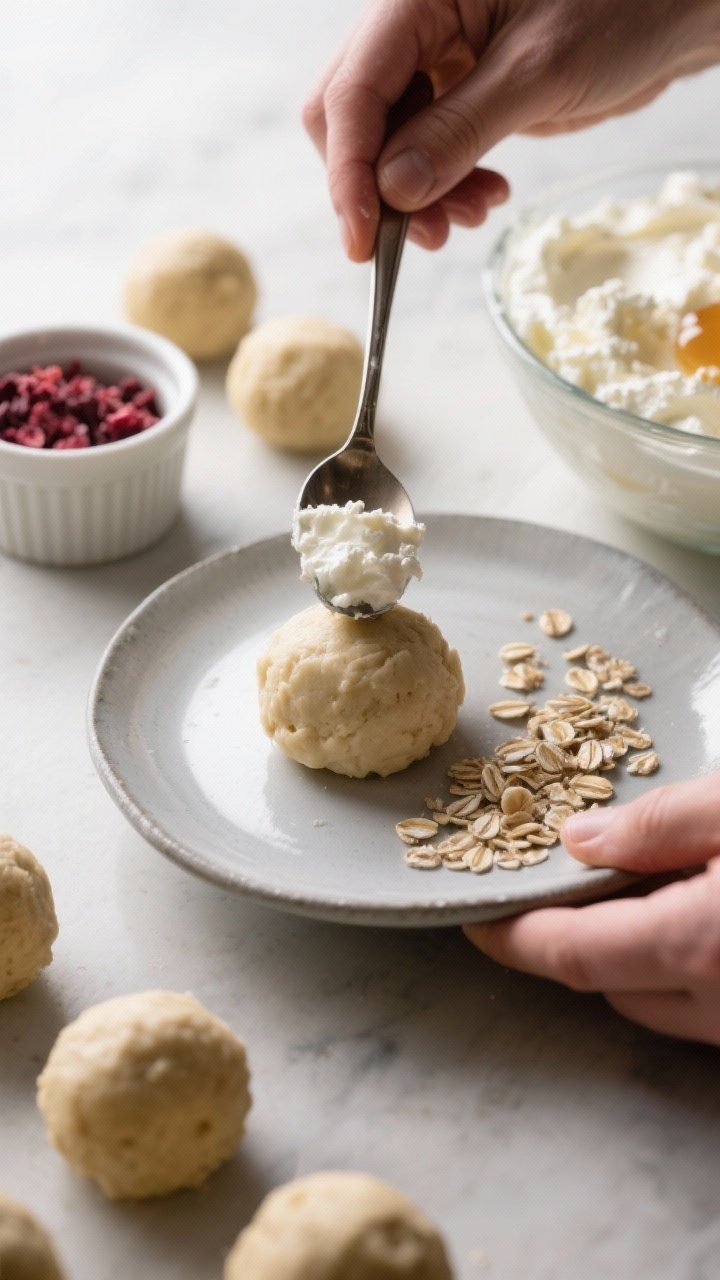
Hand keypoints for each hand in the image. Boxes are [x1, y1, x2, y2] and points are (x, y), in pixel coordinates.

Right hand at [303, 0, 719, 259]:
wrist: (670, 13)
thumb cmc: (620, 8)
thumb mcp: (538, 72)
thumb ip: (460, 130)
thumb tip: (394, 191)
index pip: (350, 93)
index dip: (349, 171)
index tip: (363, 236)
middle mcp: (415, 29)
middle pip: (352, 121)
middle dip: (377, 189)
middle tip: (419, 238)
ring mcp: (435, 65)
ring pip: (387, 146)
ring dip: (415, 199)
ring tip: (465, 220)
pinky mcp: (460, 98)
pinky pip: (425, 154)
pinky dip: (445, 190)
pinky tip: (483, 198)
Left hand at [464, 774, 719, 1045]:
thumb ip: (661, 823)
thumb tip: (582, 839)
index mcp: (699, 945)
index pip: (573, 953)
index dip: (515, 938)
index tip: (478, 919)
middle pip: (615, 987)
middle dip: (582, 938)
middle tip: (577, 878)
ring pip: (668, 1005)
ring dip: (643, 957)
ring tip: (652, 883)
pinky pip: (711, 1006)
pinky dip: (693, 968)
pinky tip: (705, 908)